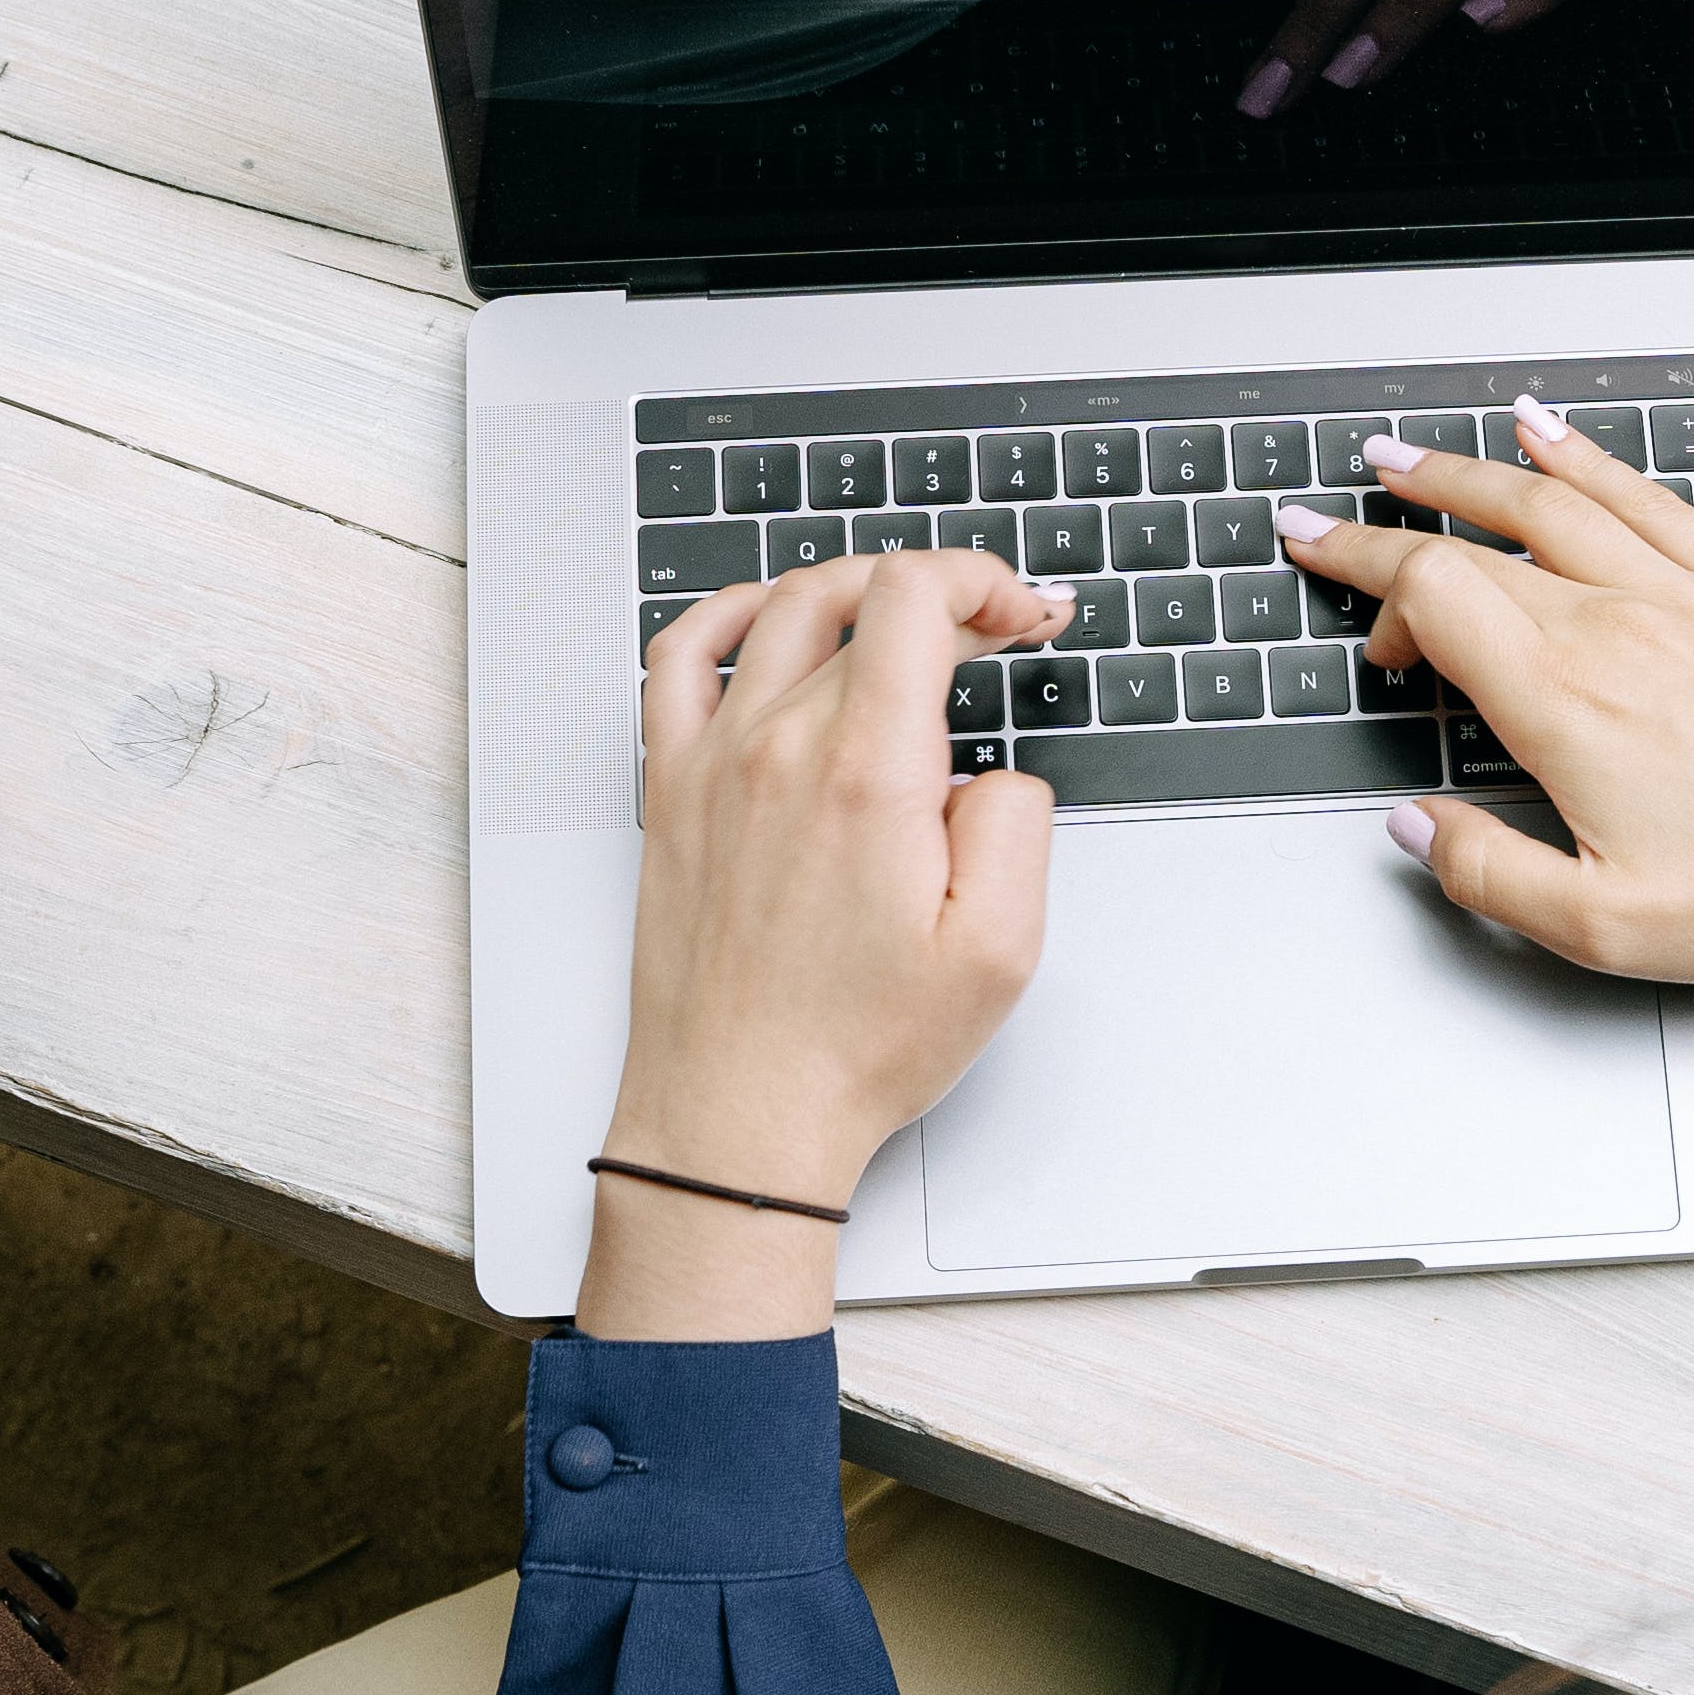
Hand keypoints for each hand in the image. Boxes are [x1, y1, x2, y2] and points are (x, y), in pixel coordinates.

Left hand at [583, 545, 1072, 1338]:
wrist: (739, 1114)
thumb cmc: (854, 1048)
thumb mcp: (999, 952)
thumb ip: (1018, 825)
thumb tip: (994, 775)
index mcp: (867, 773)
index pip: (916, 596)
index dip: (985, 580)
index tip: (1022, 617)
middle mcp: (780, 747)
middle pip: (863, 602)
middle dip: (947, 599)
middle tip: (993, 635)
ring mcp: (713, 762)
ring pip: (779, 610)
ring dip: (854, 589)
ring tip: (902, 617)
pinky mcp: (671, 791)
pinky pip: (677, 658)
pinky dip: (727, 613)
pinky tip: (766, 620)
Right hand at [1275, 404, 1693, 1069]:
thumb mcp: (1603, 925)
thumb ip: (1488, 872)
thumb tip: (1417, 829)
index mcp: (1567, 699)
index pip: (1435, 596)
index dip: (1372, 591)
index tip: (1341, 601)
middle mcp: (1618, 623)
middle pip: (1474, 541)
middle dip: (1387, 528)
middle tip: (1331, 522)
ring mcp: (1683, 593)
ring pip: (1551, 501)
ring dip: (1467, 473)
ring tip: (1409, 459)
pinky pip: (1645, 496)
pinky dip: (1586, 459)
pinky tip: (1553, 439)